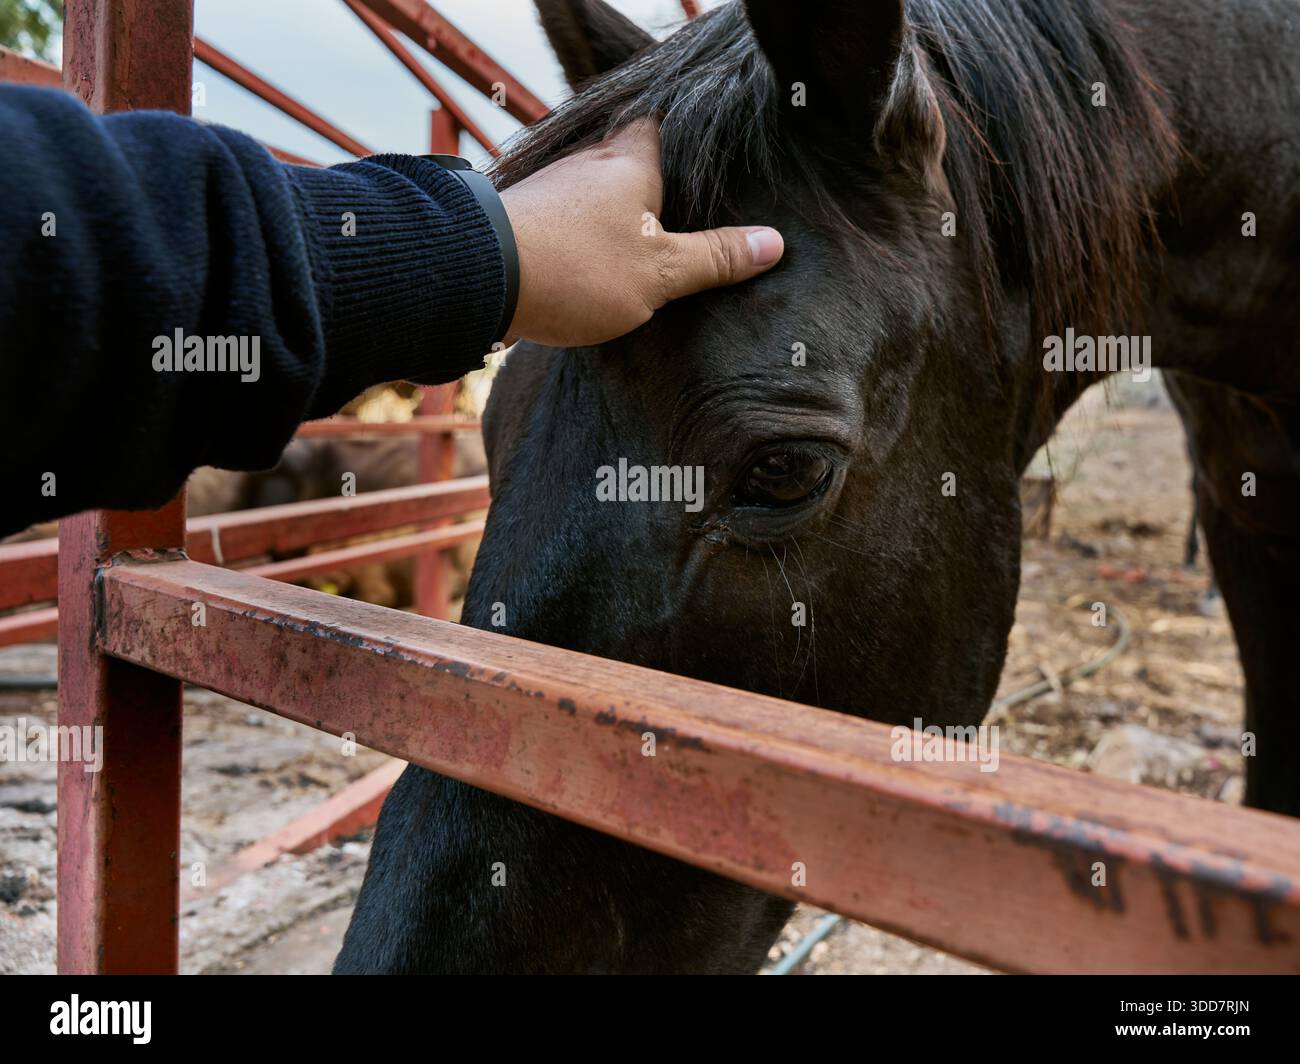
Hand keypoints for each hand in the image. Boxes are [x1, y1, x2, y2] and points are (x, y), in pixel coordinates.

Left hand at [497, 118, 783, 346]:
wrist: (476, 280)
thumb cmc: (576, 267)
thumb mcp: (660, 273)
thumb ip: (714, 258)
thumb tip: (774, 242)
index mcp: (632, 159)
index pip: (669, 127)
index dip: (695, 145)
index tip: (719, 171)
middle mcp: (591, 161)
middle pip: (636, 161)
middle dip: (661, 187)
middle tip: (692, 218)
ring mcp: (554, 188)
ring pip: (601, 193)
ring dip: (621, 216)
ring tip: (650, 247)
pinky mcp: (525, 219)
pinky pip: (570, 220)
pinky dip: (588, 236)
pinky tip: (597, 264)